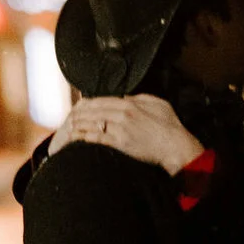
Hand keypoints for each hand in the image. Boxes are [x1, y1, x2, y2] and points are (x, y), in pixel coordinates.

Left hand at [49, 95, 205, 172]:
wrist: (175, 146)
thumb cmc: (170, 126)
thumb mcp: (157, 103)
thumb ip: (139, 97)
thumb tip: (125, 97)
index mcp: (130, 103)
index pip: (101, 100)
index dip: (88, 103)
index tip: (80, 106)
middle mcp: (122, 114)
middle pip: (92, 110)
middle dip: (78, 113)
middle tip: (69, 117)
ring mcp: (119, 129)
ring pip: (91, 123)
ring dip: (77, 125)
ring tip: (68, 128)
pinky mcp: (119, 143)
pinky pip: (96, 138)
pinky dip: (84, 137)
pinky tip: (76, 138)